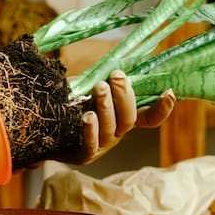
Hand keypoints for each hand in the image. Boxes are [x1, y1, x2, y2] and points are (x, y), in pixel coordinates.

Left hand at [55, 70, 175, 164]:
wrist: (45, 130)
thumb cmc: (70, 105)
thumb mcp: (88, 89)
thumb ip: (104, 79)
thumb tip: (118, 58)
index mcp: (122, 119)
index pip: (149, 118)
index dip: (162, 109)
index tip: (170, 91)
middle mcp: (116, 134)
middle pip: (129, 119)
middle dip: (125, 96)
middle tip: (117, 76)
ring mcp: (101, 146)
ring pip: (111, 129)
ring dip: (107, 106)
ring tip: (100, 87)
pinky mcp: (83, 155)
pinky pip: (90, 145)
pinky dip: (91, 130)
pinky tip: (88, 116)